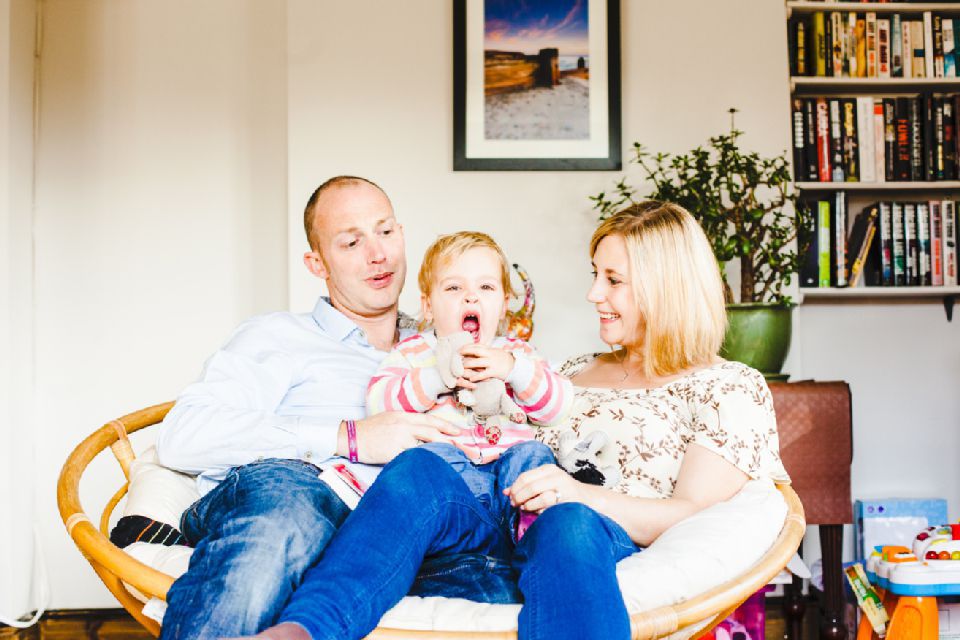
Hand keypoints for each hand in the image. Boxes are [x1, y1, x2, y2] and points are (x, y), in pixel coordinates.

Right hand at [340, 412, 460, 464]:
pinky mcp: (393, 453)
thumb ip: (407, 424)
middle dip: (451, 443)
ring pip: (425, 448)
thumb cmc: (371, 429)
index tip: (459, 433)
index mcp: (404, 416)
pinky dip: (421, 464)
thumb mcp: (391, 419)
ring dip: (438, 456)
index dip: (447, 426)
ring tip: (450, 463)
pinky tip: (430, 469)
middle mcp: (404, 426)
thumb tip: (425, 431)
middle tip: (464, 451)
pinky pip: (411, 459)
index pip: (431, 420)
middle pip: (433, 434)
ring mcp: (399, 439)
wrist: (351, 437)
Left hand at [458, 344, 514, 382]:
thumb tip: (475, 349)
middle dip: (465, 352)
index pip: (476, 345)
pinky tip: (471, 379)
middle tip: (456, 356)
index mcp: (489, 349)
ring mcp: (492, 363)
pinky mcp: (494, 371)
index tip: (460, 349)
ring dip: (467, 365)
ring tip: (461, 368)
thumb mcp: (495, 352)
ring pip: (477, 362)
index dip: (467, 346)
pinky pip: (483, 374)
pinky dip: (476, 376)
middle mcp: (490, 354)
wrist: (515, 366)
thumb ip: (486, 351)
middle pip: (475, 351)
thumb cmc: (503, 359)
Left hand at [504, 464, 586, 512]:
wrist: (588, 499)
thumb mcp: (546, 483)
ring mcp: (562, 487)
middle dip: (517, 496)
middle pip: (528, 484)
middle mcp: (555, 475)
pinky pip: (545, 504)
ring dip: (526, 503)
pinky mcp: (566, 499)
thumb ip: (527, 486)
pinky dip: (537, 508)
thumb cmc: (563, 492)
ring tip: (524, 507)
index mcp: (549, 469)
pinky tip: (536, 511)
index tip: (510, 497)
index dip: (514, 488)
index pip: (525, 476)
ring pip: (536, 493)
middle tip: (514, 504)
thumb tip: (504, 492)